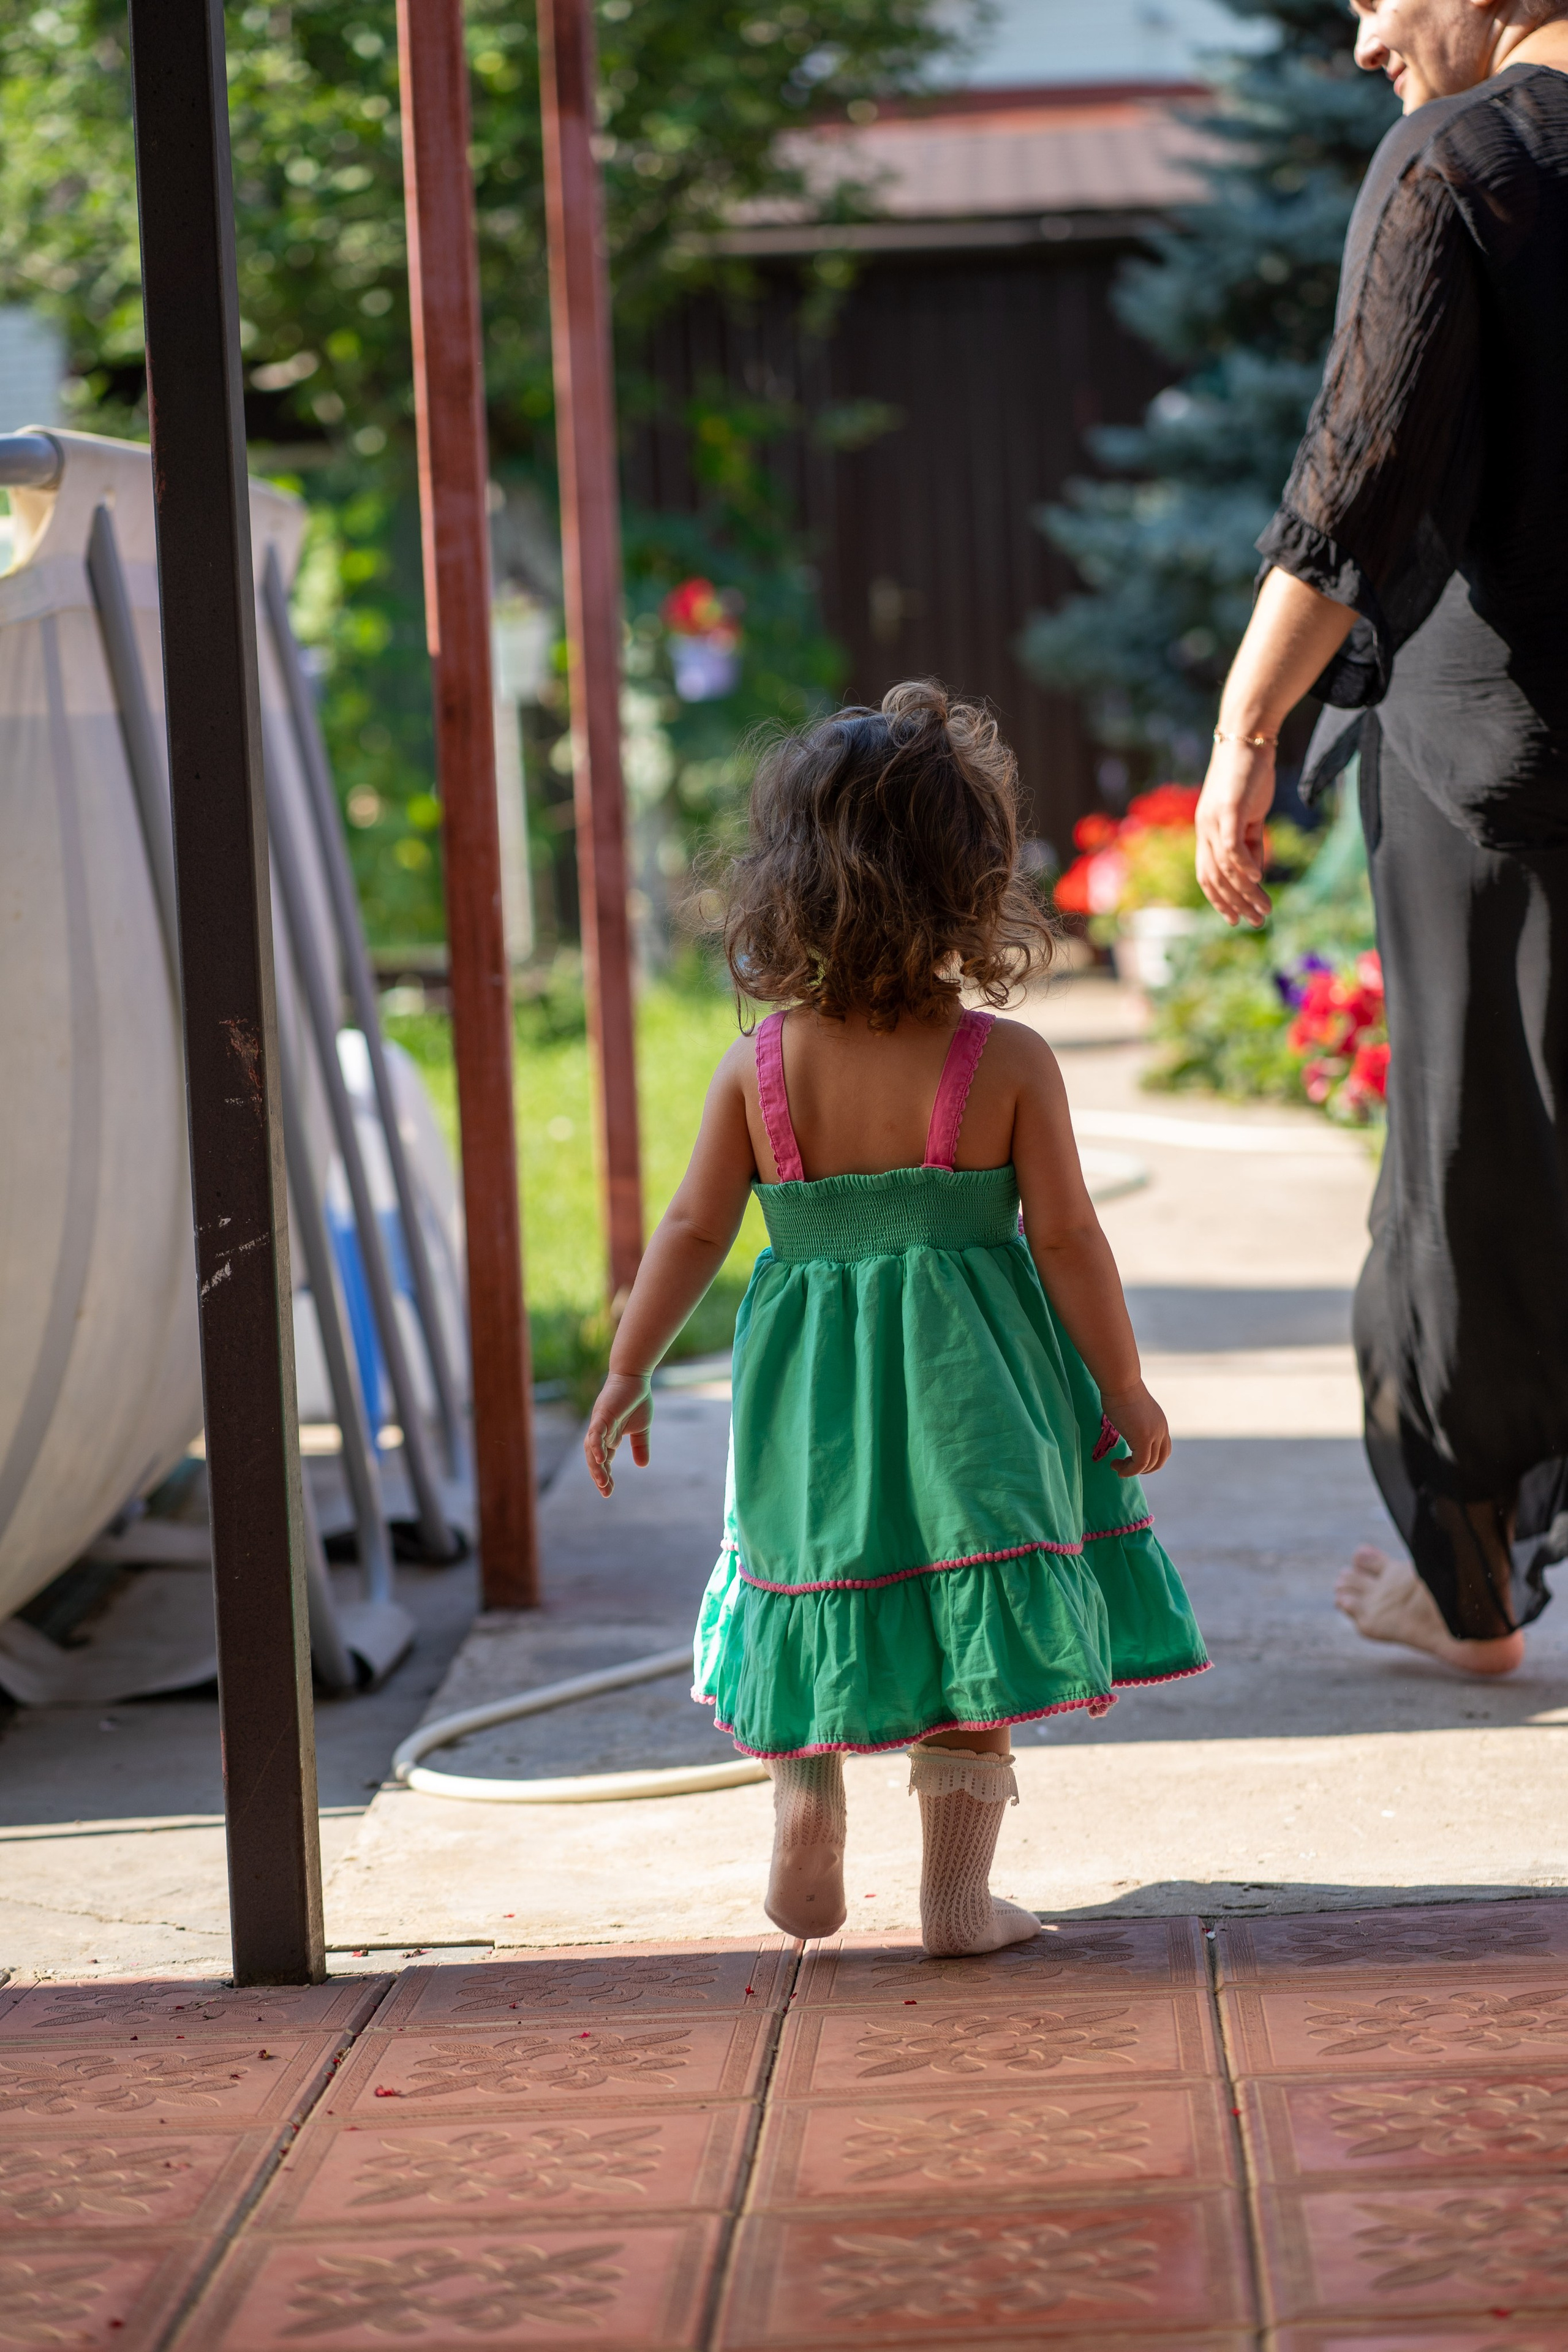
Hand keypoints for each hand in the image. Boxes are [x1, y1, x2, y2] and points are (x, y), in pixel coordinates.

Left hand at [584, 1371, 652, 1495]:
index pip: (603, 1461)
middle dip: (599, 1476)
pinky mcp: (602, 1415)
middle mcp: (600, 1433)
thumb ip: (640, 1446)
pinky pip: (596, 1433)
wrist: (635, 1378)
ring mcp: (599, 1424)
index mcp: (609, 1437)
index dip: (604, 1476)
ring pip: (592, 1449)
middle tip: (605, 1492)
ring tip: (602, 1482)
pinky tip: (601, 1459)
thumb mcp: (641, 1428)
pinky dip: (596, 1446)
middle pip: (594, 1459)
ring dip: (596, 1466)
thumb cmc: (636, 1400)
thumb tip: (642, 1466)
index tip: (608, 1492)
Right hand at [1100, 1382, 1170, 1478]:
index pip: (1163, 1450)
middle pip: (1160, 1460)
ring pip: (1149, 1464)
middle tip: (1126, 1467)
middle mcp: (1161, 1431)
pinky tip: (1116, 1467)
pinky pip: (1140, 1464)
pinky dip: (1129, 1470)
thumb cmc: (1120, 1391)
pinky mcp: (1144, 1439)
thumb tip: (1126, 1426)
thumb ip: (1135, 1422)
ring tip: (1116, 1466)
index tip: (1131, 1459)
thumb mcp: (1132, 1411)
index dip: (1150, 1460)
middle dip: (1144, 1469)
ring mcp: (1154, 1435)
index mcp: (1160, 1424)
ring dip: (1132, 1470)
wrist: (1121, 1382)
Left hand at [1195, 739, 1274, 927]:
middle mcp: (1204, 829)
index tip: (1236, 919)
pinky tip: (1257, 880)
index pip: (1208, 875)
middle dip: (1235, 904)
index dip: (1219, 900)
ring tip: (1266, 909)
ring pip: (1226, 867)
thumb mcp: (1250, 815)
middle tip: (1256, 922)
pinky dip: (1244, 865)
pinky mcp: (1228, 808)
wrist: (1247, 738)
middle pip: (1215, 878)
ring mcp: (1213, 819)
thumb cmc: (1249, 776)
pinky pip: (1232, 844)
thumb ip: (1251, 843)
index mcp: (1207, 832)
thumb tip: (1255, 874)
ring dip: (1246, 892)